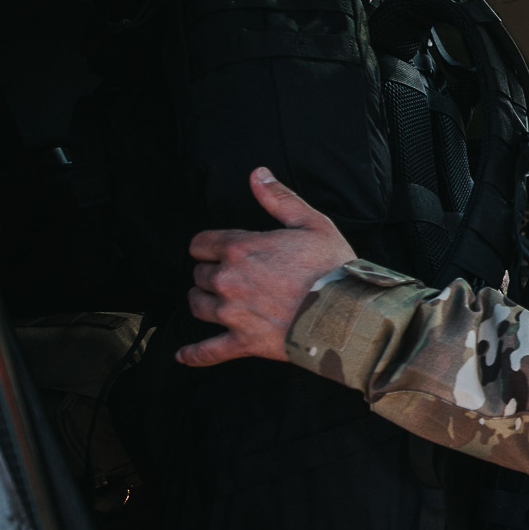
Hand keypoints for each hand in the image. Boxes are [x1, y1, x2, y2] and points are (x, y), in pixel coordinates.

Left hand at [177, 168, 356, 367]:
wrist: (346, 314)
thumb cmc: (332, 267)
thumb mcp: (311, 223)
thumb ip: (278, 198)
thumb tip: (257, 174)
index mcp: (240, 248)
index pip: (201, 243)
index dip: (209, 245)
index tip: (219, 250)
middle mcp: (228, 280)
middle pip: (199, 274)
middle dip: (210, 273)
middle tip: (231, 277)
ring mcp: (233, 314)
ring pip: (198, 306)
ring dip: (203, 302)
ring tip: (214, 302)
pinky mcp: (243, 342)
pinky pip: (208, 351)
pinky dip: (194, 354)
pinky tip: (182, 355)